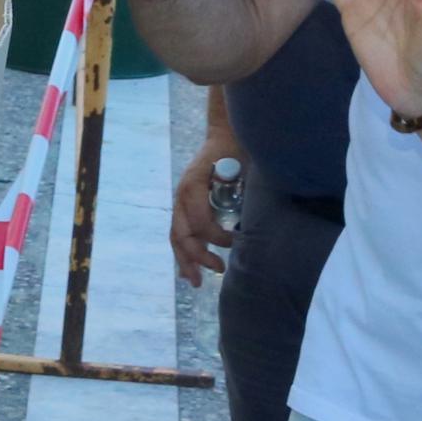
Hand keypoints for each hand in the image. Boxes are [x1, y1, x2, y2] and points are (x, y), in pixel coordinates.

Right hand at [170, 151, 236, 283]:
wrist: (224, 138)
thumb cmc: (234, 151)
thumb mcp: (239, 167)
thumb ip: (238, 191)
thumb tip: (244, 224)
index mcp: (192, 186)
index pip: (200, 222)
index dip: (217, 237)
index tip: (236, 242)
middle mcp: (182, 196)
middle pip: (182, 234)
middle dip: (197, 257)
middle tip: (218, 269)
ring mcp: (180, 201)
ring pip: (177, 237)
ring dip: (186, 261)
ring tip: (195, 282)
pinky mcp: (185, 207)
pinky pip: (179, 233)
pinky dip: (183, 253)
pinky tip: (188, 270)